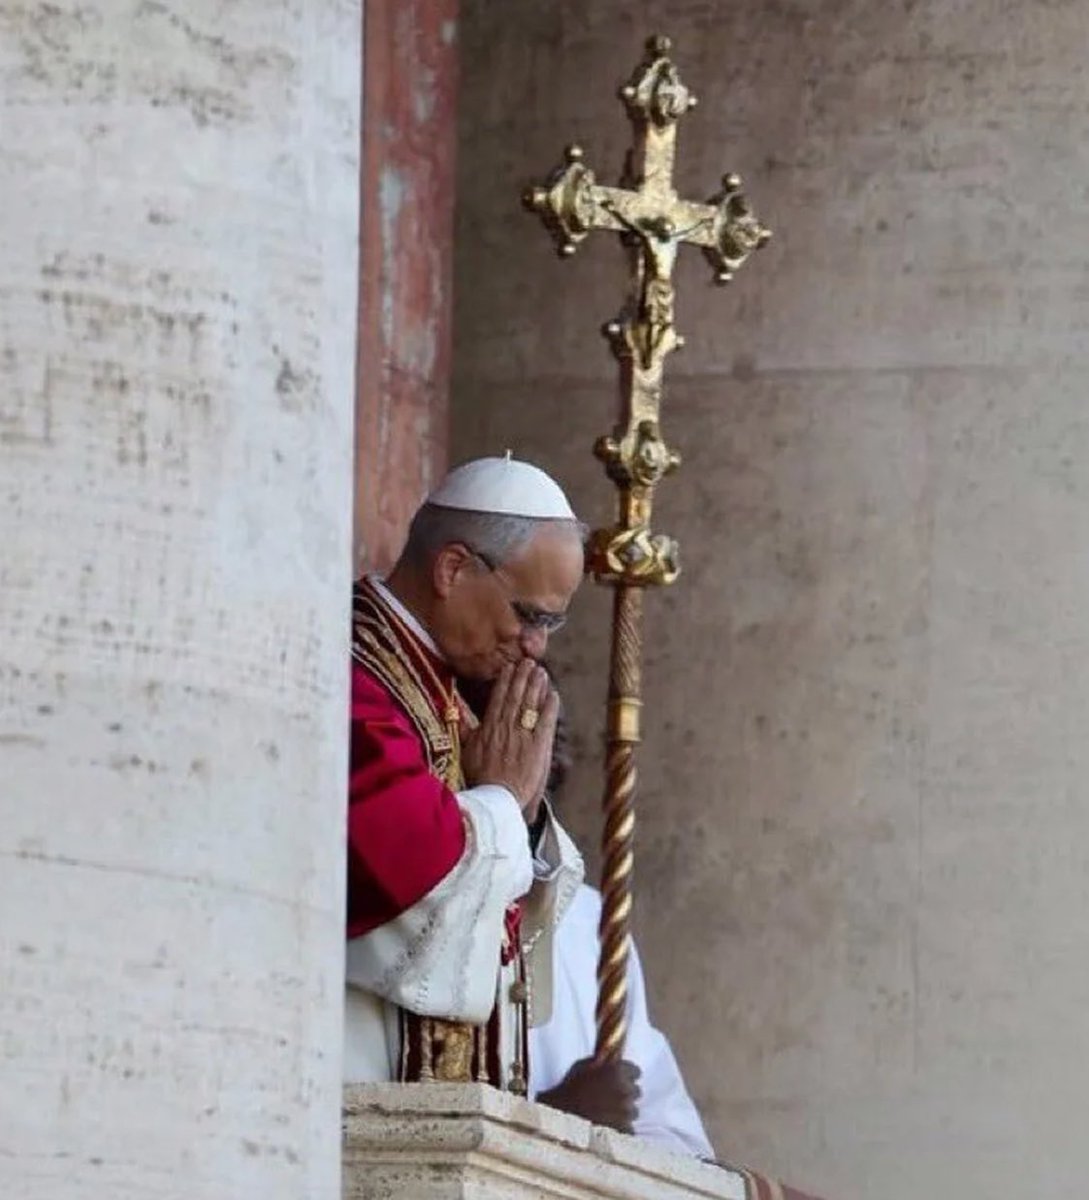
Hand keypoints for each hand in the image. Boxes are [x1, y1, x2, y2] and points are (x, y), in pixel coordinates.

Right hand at [461, 659, 557, 809]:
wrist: (496, 798)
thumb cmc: (480, 778)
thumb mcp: (466, 751)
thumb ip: (463, 729)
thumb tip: (453, 710)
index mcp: (488, 727)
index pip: (498, 698)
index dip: (506, 681)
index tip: (510, 667)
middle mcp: (506, 727)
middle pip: (516, 696)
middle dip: (522, 677)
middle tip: (529, 661)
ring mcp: (523, 735)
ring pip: (530, 704)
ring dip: (536, 686)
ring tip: (541, 672)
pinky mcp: (538, 746)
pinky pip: (545, 722)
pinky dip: (550, 707)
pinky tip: (554, 694)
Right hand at [536, 1057, 641, 1132]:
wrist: (559, 1117)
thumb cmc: (569, 1090)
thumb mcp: (583, 1067)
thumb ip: (601, 1062)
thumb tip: (612, 1059)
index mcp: (617, 1071)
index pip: (636, 1072)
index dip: (628, 1076)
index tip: (621, 1080)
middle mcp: (625, 1090)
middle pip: (636, 1092)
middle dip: (625, 1094)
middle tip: (610, 1099)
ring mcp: (626, 1111)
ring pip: (633, 1111)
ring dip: (623, 1112)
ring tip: (605, 1115)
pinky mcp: (624, 1130)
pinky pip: (629, 1129)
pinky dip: (620, 1129)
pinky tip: (606, 1127)